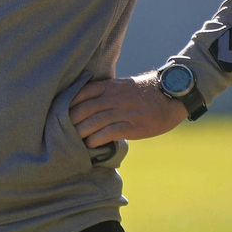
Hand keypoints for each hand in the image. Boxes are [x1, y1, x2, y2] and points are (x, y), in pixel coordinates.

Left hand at [68, 72, 185, 148]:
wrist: (172, 95)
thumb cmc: (147, 92)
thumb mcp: (124, 86)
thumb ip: (107, 93)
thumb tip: (90, 105)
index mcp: (110, 86)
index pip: (82, 93)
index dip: (69, 104)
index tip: (59, 113)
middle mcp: (114, 98)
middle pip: (84, 109)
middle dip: (71, 121)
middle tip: (61, 131)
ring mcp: (124, 112)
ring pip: (94, 122)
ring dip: (80, 132)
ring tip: (72, 141)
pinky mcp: (133, 126)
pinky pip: (109, 133)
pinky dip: (96, 140)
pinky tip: (89, 145)